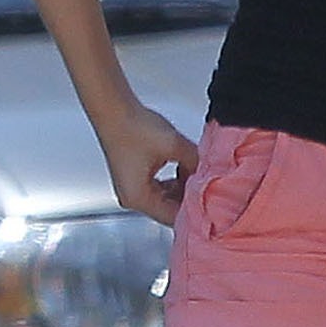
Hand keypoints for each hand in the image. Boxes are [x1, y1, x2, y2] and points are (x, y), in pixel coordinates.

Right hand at [97, 99, 200, 225]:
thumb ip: (197, 161)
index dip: (195, 209)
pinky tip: (183, 165)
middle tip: (207, 184)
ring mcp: (132, 188)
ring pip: (166, 197)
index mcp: (138, 198)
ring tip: (195, 170)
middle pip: (170, 209)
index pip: (174, 217)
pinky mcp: (134, 176)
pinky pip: (160, 186)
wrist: (114, 109)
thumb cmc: (133, 128)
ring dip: (183, 186)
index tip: (212, 201)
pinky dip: (174, 178)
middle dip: (189, 196)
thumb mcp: (174, 146)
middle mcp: (132, 198)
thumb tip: (211, 170)